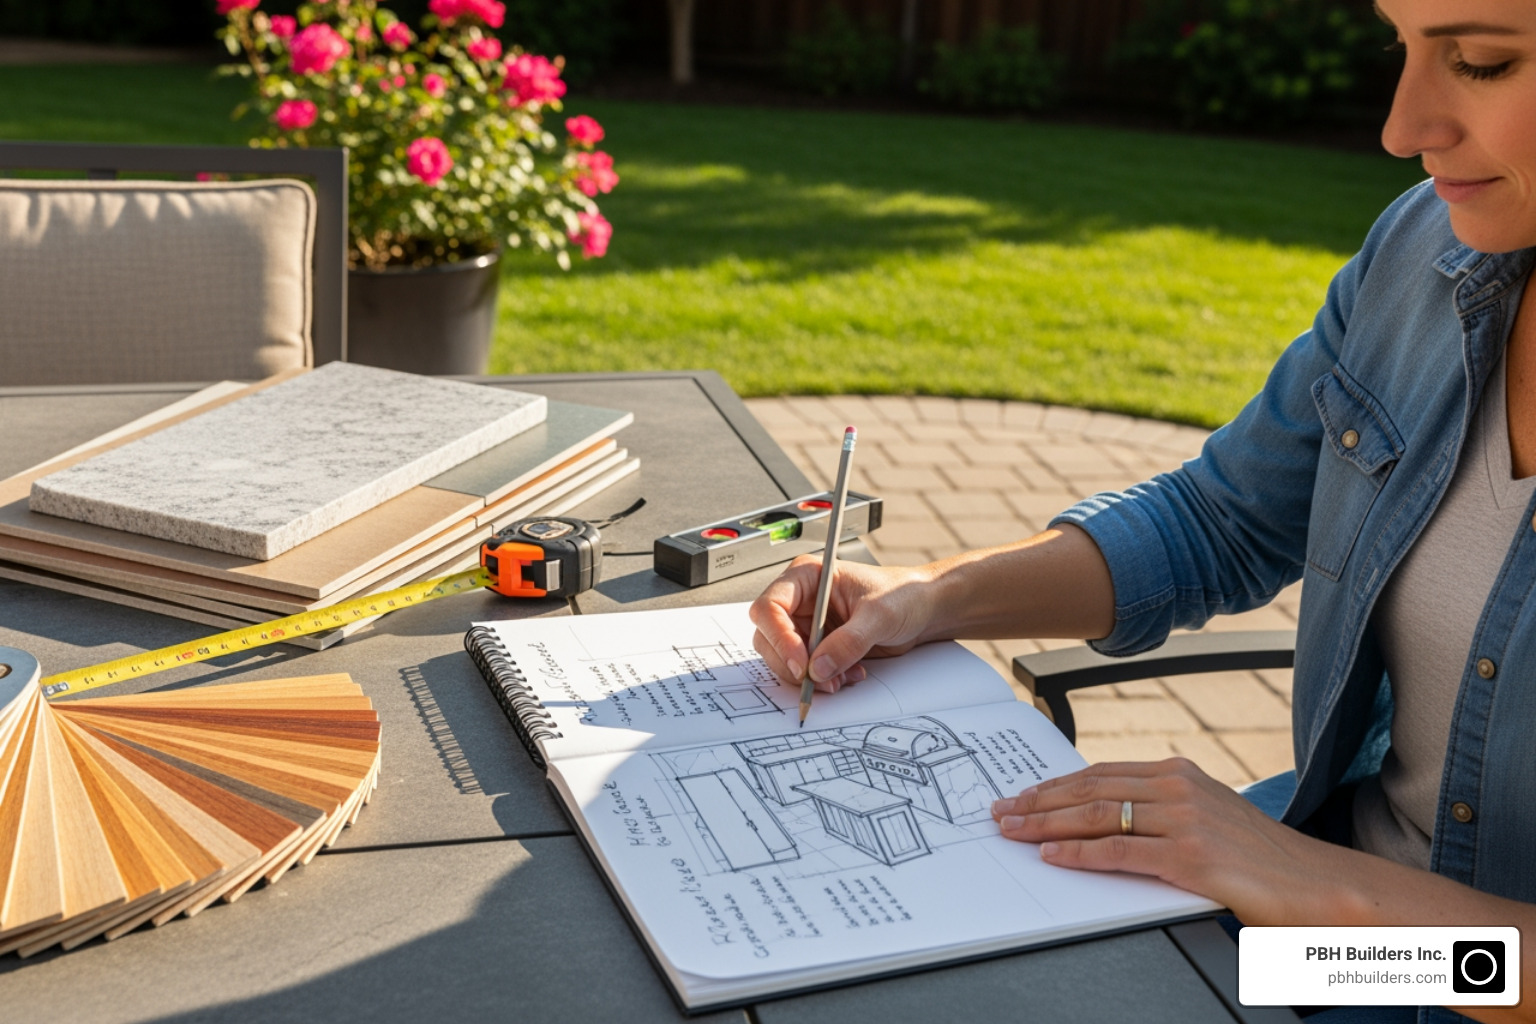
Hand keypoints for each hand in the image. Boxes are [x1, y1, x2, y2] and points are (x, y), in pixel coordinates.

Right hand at [749, 555, 936, 691]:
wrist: (924, 609)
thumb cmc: (904, 594)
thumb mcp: (878, 616)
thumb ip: (848, 642)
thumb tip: (818, 667)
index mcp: (807, 577)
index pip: (770, 607)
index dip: (779, 637)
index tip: (800, 663)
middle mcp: (801, 600)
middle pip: (769, 636)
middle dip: (792, 663)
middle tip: (818, 679)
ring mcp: (808, 623)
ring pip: (783, 657)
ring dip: (809, 675)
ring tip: (840, 678)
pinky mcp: (818, 645)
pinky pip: (804, 669)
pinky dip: (822, 679)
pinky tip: (847, 675)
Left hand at [991, 757, 1355, 925]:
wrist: (1317, 883)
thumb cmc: (1262, 859)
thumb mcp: (1206, 818)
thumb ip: (1160, 811)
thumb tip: (1105, 819)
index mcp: (1179, 773)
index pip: (1100, 774)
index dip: (1055, 785)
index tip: (1022, 796)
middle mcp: (1179, 787)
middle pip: (1090, 789)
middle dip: (1039, 802)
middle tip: (1002, 813)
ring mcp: (1185, 819)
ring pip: (1097, 816)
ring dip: (1047, 825)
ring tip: (1015, 833)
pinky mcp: (1191, 856)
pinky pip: (1121, 851)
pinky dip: (1080, 854)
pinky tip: (1054, 856)